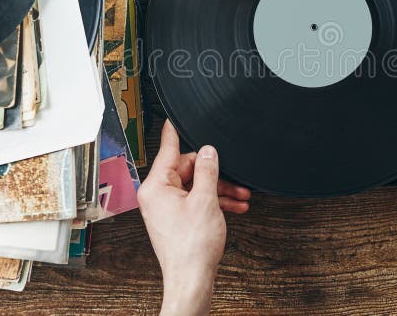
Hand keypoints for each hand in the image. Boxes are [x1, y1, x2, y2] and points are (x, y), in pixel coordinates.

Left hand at [138, 120, 250, 315]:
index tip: (173, 117)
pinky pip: (196, 200)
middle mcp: (157, 195)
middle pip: (187, 168)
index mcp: (156, 186)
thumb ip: (207, 170)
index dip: (174, 132)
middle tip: (233, 176)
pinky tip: (234, 205)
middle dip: (214, 172)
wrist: (192, 279)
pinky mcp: (176, 219)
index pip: (168, 149)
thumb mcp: (205, 200)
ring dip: (219, 189)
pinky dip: (214, 201)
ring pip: (195, 185)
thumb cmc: (192, 247)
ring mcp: (166, 207)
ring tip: (241, 195)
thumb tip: (208, 151)